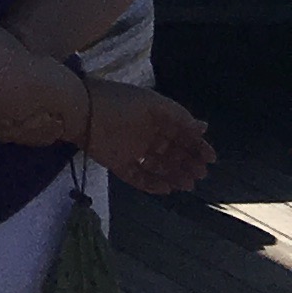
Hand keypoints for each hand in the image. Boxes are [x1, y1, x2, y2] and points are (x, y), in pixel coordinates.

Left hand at [87, 82, 215, 195]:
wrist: (81, 111)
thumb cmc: (119, 103)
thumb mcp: (153, 104)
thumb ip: (179, 116)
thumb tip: (204, 127)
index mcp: (154, 117)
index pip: (181, 134)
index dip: (196, 145)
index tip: (210, 159)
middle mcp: (144, 134)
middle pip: (171, 152)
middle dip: (187, 163)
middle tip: (199, 174)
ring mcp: (131, 150)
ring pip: (157, 167)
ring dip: (174, 175)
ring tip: (187, 184)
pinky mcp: (117, 163)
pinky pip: (138, 177)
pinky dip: (152, 184)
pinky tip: (166, 188)